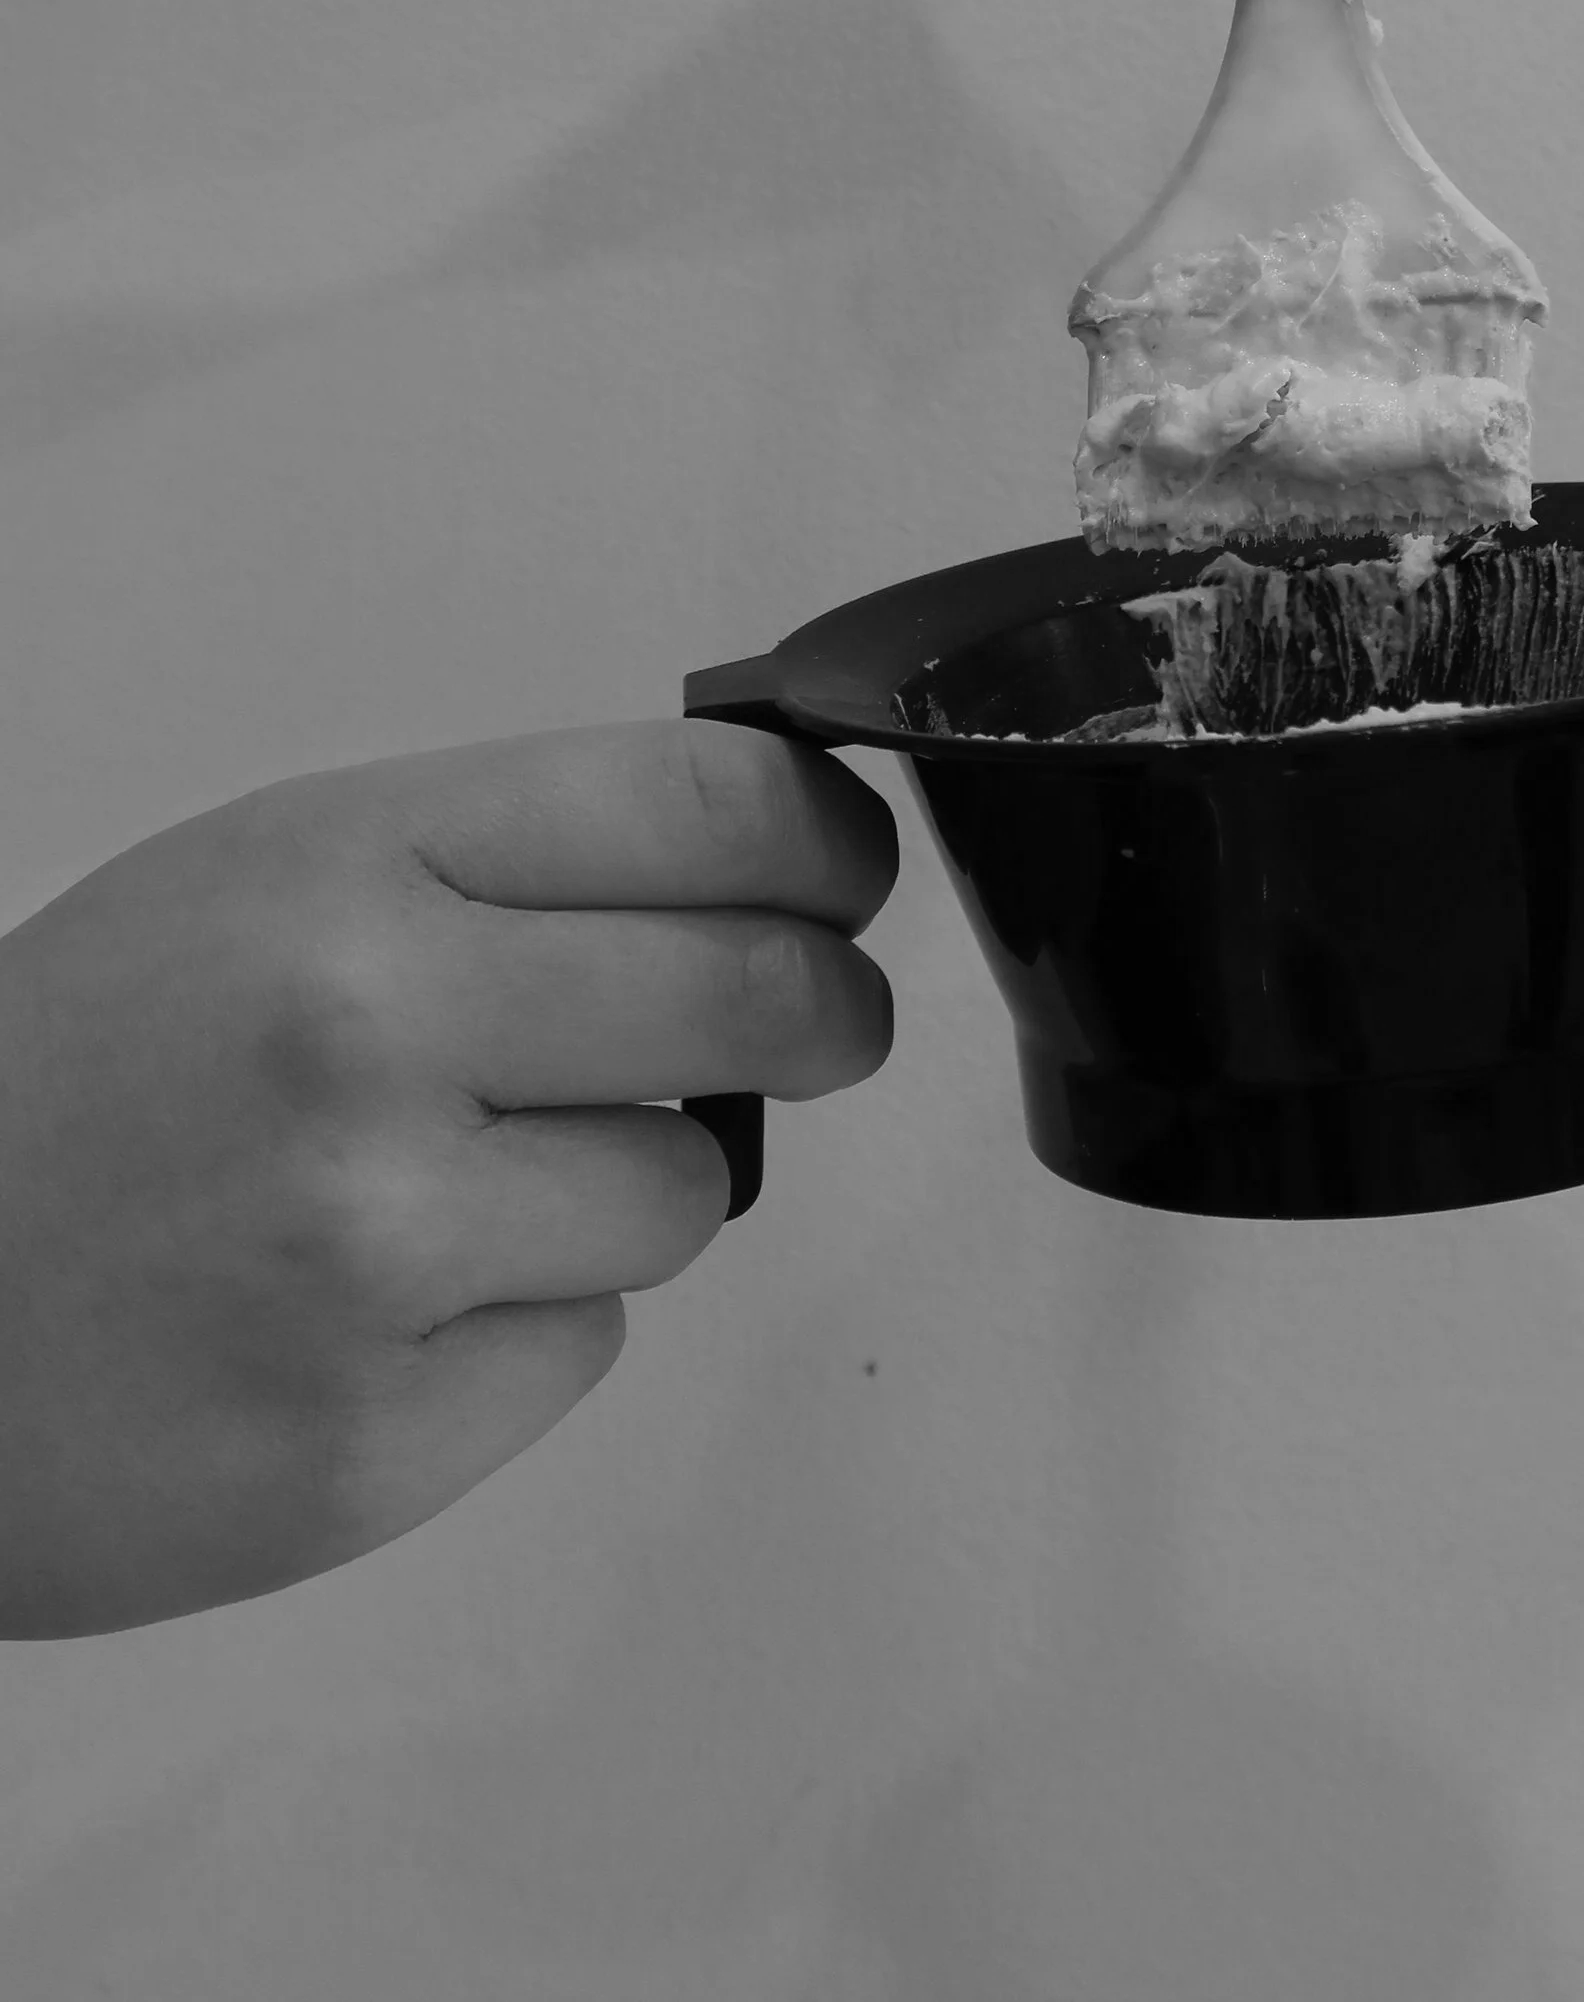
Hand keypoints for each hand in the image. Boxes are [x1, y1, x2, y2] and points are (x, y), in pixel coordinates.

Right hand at [0, 719, 894, 1635]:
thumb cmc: (67, 1085)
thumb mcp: (264, 879)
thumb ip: (499, 867)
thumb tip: (761, 865)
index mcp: (351, 862)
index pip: (709, 804)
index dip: (826, 840)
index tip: (847, 875)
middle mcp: (374, 1033)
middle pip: (765, 990)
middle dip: (822, 1009)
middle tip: (811, 1022)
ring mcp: (377, 1245)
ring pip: (689, 1191)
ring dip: (627, 1189)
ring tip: (457, 1190)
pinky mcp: (375, 1439)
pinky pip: (584, 1351)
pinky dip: (520, 1332)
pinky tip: (381, 1313)